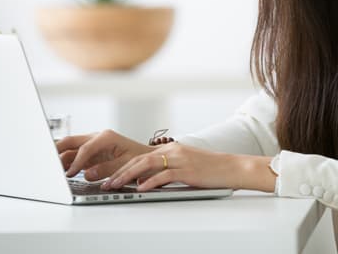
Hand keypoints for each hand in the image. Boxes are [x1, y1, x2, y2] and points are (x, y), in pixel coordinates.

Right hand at [55, 129, 152, 180]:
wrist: (146, 157)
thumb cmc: (139, 158)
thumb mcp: (125, 164)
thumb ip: (106, 169)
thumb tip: (88, 174)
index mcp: (106, 137)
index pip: (85, 149)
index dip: (76, 162)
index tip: (70, 173)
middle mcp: (97, 138)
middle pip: (71, 141)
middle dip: (57, 150)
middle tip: (46, 162)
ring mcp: (92, 145)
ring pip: (70, 149)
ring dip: (60, 158)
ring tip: (51, 170)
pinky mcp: (91, 153)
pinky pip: (74, 156)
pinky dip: (66, 163)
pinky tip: (61, 172)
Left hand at [101, 142, 239, 191]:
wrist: (232, 167)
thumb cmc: (210, 169)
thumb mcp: (185, 166)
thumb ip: (165, 171)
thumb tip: (145, 181)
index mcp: (171, 149)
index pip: (140, 157)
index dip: (122, 166)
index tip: (109, 176)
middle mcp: (172, 151)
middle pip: (138, 159)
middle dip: (118, 171)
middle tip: (105, 182)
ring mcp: (179, 159)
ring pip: (146, 165)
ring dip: (127, 176)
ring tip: (115, 185)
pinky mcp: (187, 170)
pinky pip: (164, 175)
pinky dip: (149, 182)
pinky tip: (140, 188)